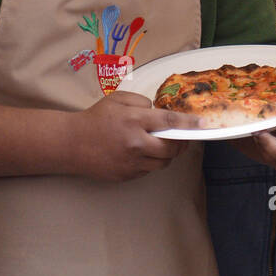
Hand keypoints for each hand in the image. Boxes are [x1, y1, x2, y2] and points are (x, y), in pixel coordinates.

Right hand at [61, 91, 190, 181]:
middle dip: (180, 142)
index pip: (169, 121)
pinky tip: (141, 153)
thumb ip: (141, 102)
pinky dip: (150, 162)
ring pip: (163, 162)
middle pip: (171, 147)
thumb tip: (160, 112)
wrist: (71, 144)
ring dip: (166, 154)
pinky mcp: (127, 175)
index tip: (203, 124)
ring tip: (159, 144)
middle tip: (180, 137)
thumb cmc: (95, 118)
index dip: (189, 123)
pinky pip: (148, 170)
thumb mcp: (117, 99)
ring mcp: (131, 162)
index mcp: (134, 120)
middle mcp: (135, 142)